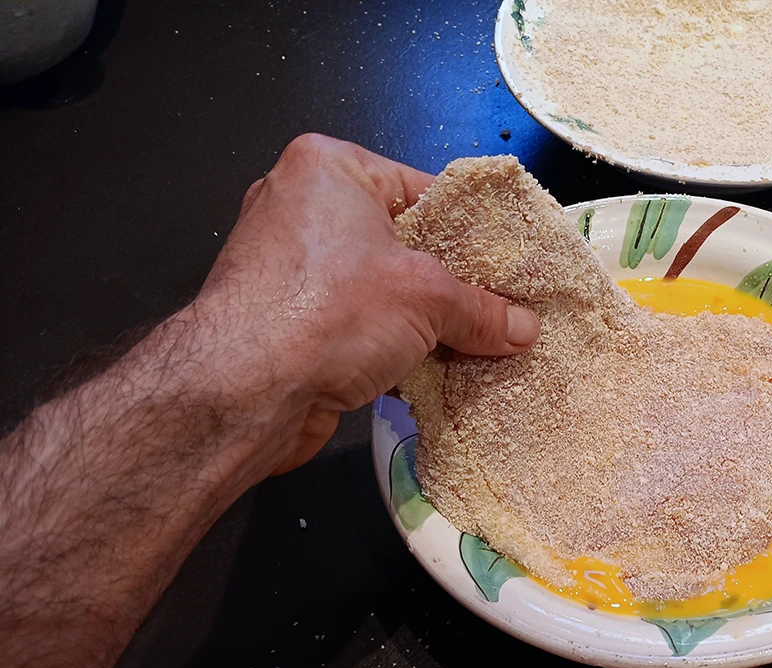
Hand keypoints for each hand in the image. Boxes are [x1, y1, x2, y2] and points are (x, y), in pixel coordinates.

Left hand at [189, 133, 539, 473]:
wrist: (245, 390)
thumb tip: (522, 329)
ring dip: (422, 324)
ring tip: (475, 347)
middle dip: (449, 285)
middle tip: (500, 311)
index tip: (509, 267)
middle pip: (402, 244)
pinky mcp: (285, 320)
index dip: (472, 232)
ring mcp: (289, 266)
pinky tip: (430, 374)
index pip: (423, 191)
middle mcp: (302, 207)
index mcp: (330, 168)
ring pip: (380, 290)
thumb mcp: (428, 299)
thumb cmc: (327, 311)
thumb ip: (481, 310)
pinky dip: (390, 347)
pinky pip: (356, 325)